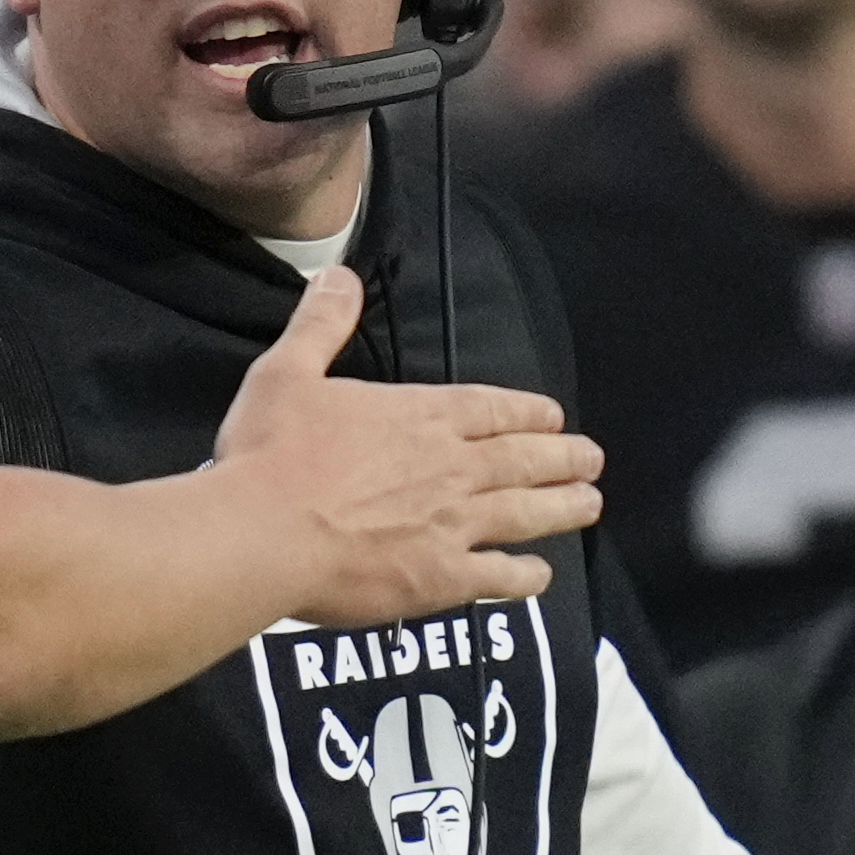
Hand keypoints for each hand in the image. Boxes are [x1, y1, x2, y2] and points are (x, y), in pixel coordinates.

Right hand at [209, 267, 603, 629]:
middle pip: (522, 459)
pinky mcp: (442, 578)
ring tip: (589, 503)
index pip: (489, 408)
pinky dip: (526, 575)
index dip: (526, 412)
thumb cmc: (270, 453)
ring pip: (526, 513)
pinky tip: (540, 574)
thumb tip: (338, 275)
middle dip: (562, 457)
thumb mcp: (286, 373)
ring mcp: (453, 524)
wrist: (262, 532)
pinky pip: (499, 576)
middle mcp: (450, 467)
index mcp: (418, 416)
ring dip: (562, 507)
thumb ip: (321, 324)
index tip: (553, 416)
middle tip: (592, 459)